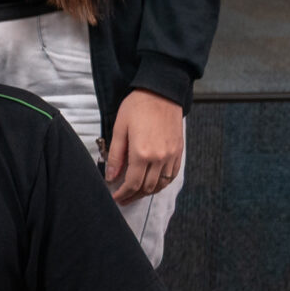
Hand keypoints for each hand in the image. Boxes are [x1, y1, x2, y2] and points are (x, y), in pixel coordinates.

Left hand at [103, 90, 181, 205]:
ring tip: (136, 193)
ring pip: (161, 184)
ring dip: (148, 192)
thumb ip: (116, 156)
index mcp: (142, 153)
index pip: (132, 183)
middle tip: (123, 198)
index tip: (115, 197)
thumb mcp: (120, 128)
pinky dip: (163, 183)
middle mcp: (159, 158)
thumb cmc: (137, 106)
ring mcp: (171, 155)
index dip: (123, 194)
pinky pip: (172, 175)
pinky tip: (154, 183)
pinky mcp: (178, 151)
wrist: (162, 92)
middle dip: (133, 196)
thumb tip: (111, 177)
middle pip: (147, 187)